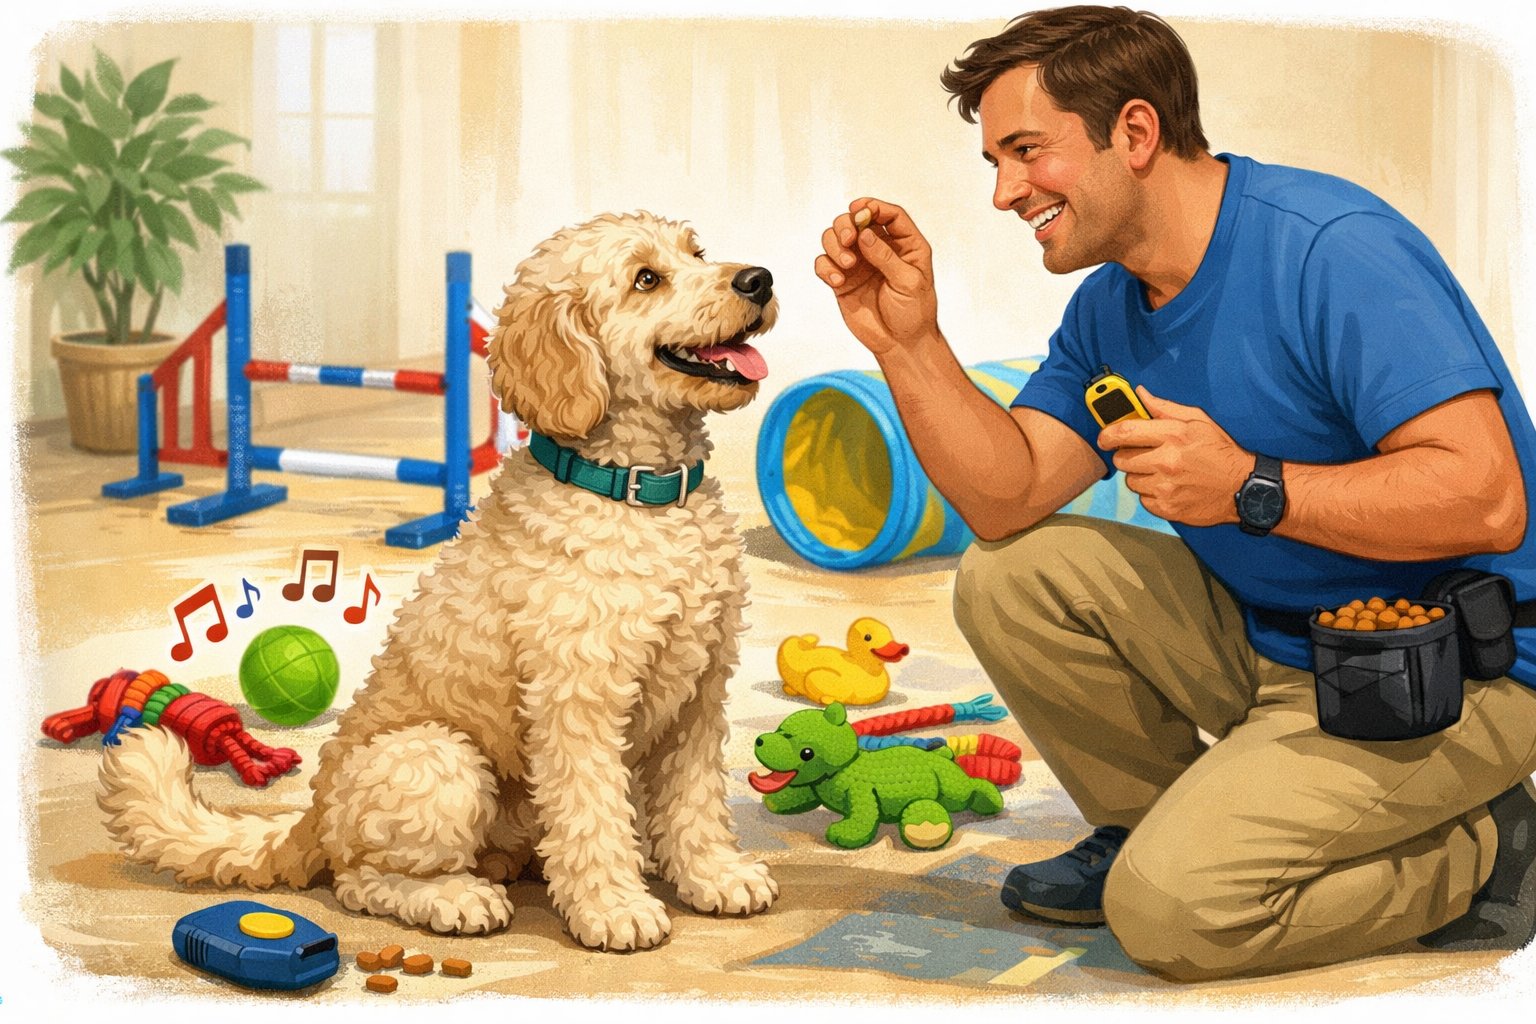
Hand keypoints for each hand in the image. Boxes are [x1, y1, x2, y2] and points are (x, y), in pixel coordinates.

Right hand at [813, 199, 939, 356]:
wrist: (900, 344)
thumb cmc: (914, 313)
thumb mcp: (909, 282)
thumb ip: (887, 257)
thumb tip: (865, 234)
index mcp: (905, 245)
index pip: (890, 215)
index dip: (874, 207)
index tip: (860, 209)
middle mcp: (880, 249)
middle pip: (856, 220)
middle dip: (847, 224)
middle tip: (849, 239)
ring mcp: (859, 264)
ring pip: (836, 238)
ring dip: (834, 245)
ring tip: (846, 264)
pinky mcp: (843, 280)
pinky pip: (825, 264)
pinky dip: (826, 268)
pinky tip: (837, 282)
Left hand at [1097, 387, 1250, 526]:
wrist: (1242, 487)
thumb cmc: (1219, 451)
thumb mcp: (1198, 421)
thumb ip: (1164, 409)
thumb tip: (1140, 394)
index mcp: (1173, 435)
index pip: (1125, 432)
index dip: (1108, 434)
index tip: (1104, 437)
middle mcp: (1166, 461)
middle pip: (1121, 459)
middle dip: (1128, 455)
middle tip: (1144, 455)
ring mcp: (1165, 487)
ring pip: (1130, 480)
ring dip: (1140, 476)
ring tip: (1161, 472)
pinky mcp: (1167, 507)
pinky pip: (1142, 499)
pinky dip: (1151, 494)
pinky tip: (1168, 487)